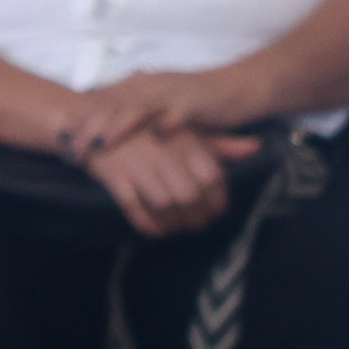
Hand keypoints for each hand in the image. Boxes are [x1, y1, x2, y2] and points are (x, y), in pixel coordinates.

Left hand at [59, 69, 258, 157]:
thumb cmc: (192, 103)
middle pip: (110, 106)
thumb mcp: (155, 107)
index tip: (60, 139)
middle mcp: (146, 85)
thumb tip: (97, 131)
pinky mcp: (194, 101)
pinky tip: (156, 138)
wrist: (237, 87)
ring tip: (101, 144)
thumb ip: (129, 114)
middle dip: (88, 128)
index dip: (78, 120)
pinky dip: (166, 124)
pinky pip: (177, 113)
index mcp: (135, 85)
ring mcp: (169, 92)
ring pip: (137, 108)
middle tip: (71, 150)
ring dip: (117, 127)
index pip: (99, 102)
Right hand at [85, 124, 260, 237]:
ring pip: (164, 203)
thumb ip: (221, 143)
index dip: (218, 200)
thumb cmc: (147, 129)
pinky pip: (133, 205)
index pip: (212, 177)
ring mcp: (136, 164)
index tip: (215, 213)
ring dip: (172, 224)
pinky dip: (145, 223)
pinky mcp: (113, 174)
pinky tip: (152, 230)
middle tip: (195, 226)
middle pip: (189, 195)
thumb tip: (256, 147)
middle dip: (195, 218)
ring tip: (175, 229)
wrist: (92, 119)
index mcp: (184, 141)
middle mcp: (163, 152)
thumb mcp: (185, 131)